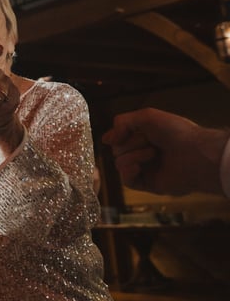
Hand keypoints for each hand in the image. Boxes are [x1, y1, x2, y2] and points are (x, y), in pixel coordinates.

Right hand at [102, 108, 227, 196]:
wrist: (195, 153)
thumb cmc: (176, 132)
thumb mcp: (146, 116)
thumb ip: (122, 122)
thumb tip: (104, 139)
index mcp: (144, 137)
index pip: (118, 137)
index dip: (117, 135)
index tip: (121, 132)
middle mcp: (142, 152)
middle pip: (116, 150)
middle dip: (130, 143)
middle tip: (150, 142)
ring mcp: (144, 169)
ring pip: (119, 163)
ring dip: (133, 155)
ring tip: (153, 154)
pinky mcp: (147, 184)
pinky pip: (126, 180)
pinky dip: (128, 171)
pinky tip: (138, 166)